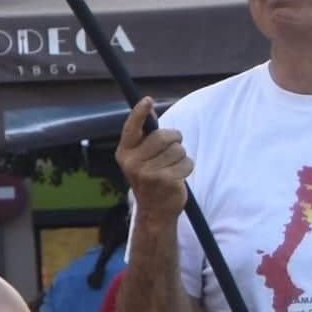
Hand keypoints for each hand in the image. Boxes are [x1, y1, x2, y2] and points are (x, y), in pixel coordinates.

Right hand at [116, 95, 188, 217]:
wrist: (154, 211)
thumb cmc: (149, 178)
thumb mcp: (140, 158)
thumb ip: (145, 137)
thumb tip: (150, 110)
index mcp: (124, 153)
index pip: (131, 128)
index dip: (140, 113)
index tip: (148, 100)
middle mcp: (133, 163)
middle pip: (164, 136)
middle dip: (174, 140)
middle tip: (171, 151)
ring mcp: (149, 173)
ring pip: (178, 149)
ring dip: (181, 157)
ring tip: (171, 169)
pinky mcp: (167, 181)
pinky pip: (187, 162)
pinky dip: (187, 168)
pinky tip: (178, 177)